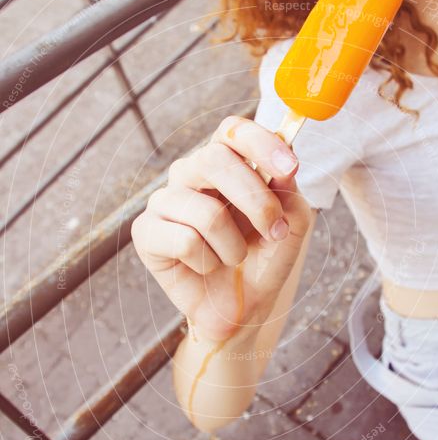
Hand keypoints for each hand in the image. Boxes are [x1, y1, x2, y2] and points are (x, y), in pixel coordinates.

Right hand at [131, 115, 312, 341]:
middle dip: (255, 199)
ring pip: (206, 212)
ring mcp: (164, 201)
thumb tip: (285, 166)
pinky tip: (206, 269)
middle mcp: (189, 174)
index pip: (232, 130)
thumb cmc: (263, 260)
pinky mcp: (145, 233)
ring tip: (234, 259)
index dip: (260, 143)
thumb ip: (289, 193)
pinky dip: (208, 263)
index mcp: (224, 162)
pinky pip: (185, 241)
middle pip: (214, 159)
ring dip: (234, 247)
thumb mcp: (290, 225)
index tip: (290, 167)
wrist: (241, 309)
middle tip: (274, 231)